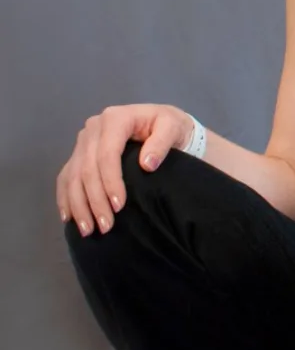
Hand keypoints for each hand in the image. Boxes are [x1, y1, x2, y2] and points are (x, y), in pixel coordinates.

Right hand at [56, 104, 193, 236]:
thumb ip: (162, 143)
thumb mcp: (173, 128)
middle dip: (94, 199)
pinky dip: (66, 197)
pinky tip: (69, 217)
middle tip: (105, 226)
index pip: (106, 154)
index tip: (119, 206)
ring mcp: (84, 141)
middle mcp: (94, 128)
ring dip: (78, 204)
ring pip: (73, 175)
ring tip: (88, 229)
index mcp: (115, 119)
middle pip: (87, 167)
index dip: (110, 181)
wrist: (164, 123)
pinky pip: (66, 176)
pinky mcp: (79, 153)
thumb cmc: (171, 126)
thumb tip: (147, 164)